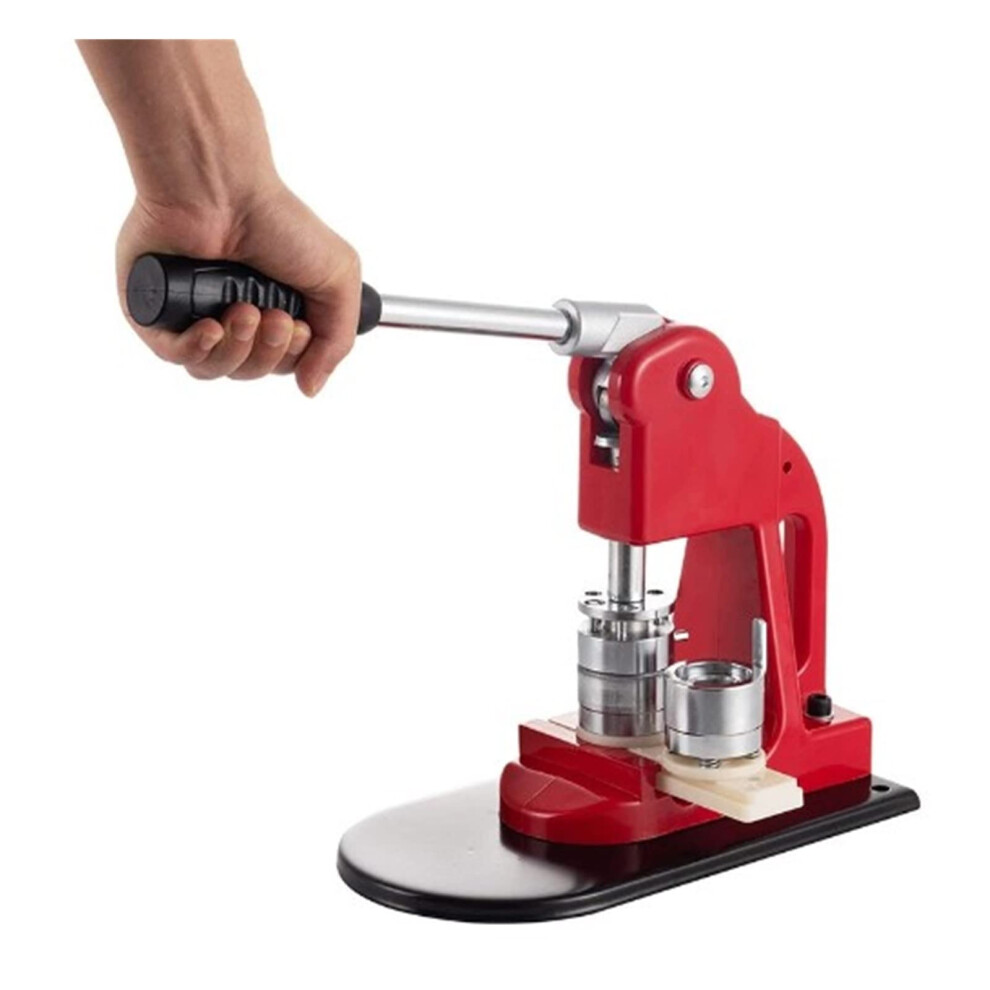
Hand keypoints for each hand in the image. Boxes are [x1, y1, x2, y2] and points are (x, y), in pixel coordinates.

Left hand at [116, 180, 361, 395]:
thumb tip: (311, 388)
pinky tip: (211, 327)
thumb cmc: (278, 221)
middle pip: (248, 370)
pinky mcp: (153, 309)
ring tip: (242, 311)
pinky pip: (172, 354)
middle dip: (267, 352)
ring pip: (211, 369)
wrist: (223, 187)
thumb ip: (338, 341)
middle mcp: (228, 314)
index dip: (291, 358)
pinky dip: (195, 349)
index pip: (279, 364)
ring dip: (235, 350)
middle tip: (273, 317)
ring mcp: (188, 313)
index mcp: (269, 309)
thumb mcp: (338, 279)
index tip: (299, 326)